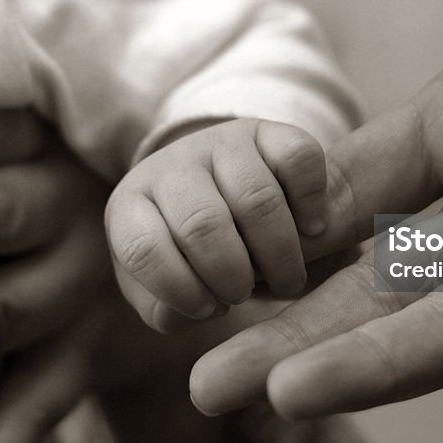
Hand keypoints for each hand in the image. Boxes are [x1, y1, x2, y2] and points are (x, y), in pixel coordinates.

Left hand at [106, 118, 326, 330]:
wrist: (222, 196)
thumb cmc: (187, 257)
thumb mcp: (161, 290)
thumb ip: (165, 310)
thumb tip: (195, 310)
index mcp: (131, 207)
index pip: (142, 248)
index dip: (179, 289)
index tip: (209, 309)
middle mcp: (172, 166)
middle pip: (203, 224)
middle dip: (233, 275)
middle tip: (248, 295)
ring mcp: (222, 142)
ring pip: (256, 198)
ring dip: (280, 253)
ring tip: (287, 279)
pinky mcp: (270, 131)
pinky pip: (299, 159)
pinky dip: (312, 203)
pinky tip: (311, 230)